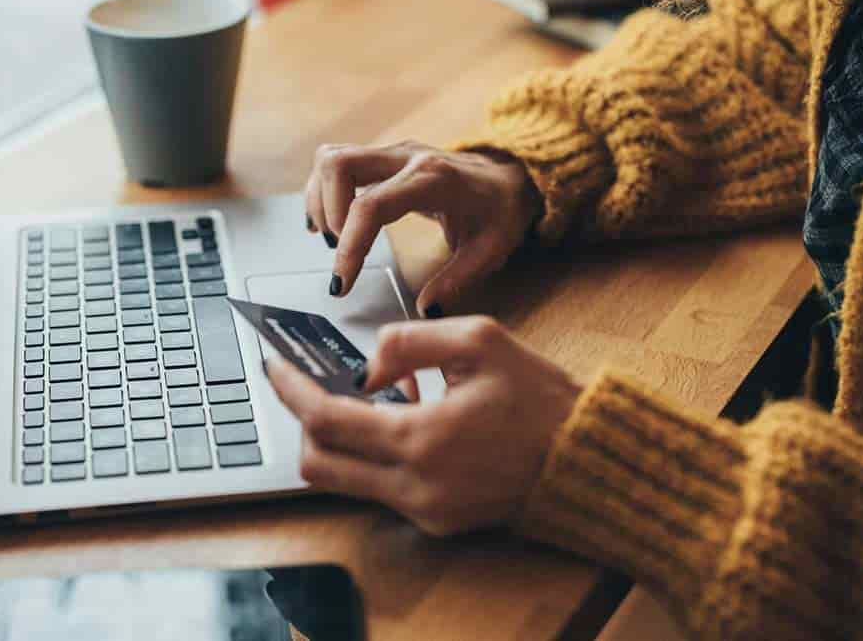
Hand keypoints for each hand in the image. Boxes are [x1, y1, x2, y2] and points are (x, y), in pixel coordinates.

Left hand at [266, 316, 579, 535]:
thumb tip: (366, 366)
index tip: (274, 367)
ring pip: (344, 481)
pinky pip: (381, 489)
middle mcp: (415, 485)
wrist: (587, 460)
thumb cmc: (540, 398)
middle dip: (304, 421)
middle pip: (319, 464)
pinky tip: (406, 423)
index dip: (291, 391)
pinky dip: (376, 456)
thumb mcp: (479, 340)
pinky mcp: (437, 522)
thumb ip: (408, 341)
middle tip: (311, 386)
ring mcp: (424, 511)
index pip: (326, 420)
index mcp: (422, 438)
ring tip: (373, 399)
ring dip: (342, 440)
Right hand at [304, 141, 539, 315]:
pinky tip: (329, 222)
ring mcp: (393, 152)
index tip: (342, 282)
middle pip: (339, 164)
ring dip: (320, 199)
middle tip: (339, 251)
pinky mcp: (384, 157)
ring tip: (333, 238)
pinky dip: (324, 191)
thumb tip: (425, 309)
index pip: (372, 206)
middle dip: (327, 212)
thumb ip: (457, 280)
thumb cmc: (500, 211)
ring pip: (332, 158)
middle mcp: (407, 157)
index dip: (350, 245)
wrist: (511, 177)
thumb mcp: (491, 251)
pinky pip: (338, 162)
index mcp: (433, 180)